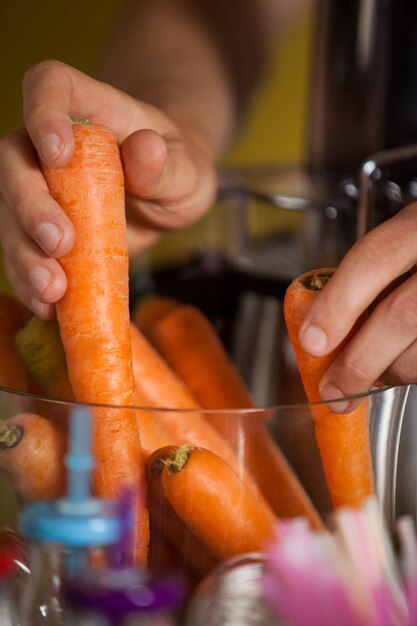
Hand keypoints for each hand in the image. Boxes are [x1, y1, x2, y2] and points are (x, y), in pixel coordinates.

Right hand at [0, 60, 216, 318]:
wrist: (164, 196)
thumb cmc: (176, 170)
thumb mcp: (188, 169)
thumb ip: (168, 164)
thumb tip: (145, 150)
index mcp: (90, 110)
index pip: (49, 85)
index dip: (42, 113)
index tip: (58, 154)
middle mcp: (51, 146)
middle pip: (14, 160)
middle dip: (30, 206)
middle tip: (60, 244)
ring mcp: (41, 188)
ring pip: (9, 214)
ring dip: (24, 255)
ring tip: (53, 290)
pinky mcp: (40, 229)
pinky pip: (22, 252)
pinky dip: (30, 281)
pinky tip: (48, 306)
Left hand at [297, 203, 416, 409]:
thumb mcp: (402, 241)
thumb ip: (368, 275)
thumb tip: (319, 330)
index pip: (375, 258)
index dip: (338, 303)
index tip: (312, 341)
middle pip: (401, 315)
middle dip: (358, 362)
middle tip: (333, 391)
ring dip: (390, 372)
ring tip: (374, 372)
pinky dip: (412, 372)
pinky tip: (402, 365)